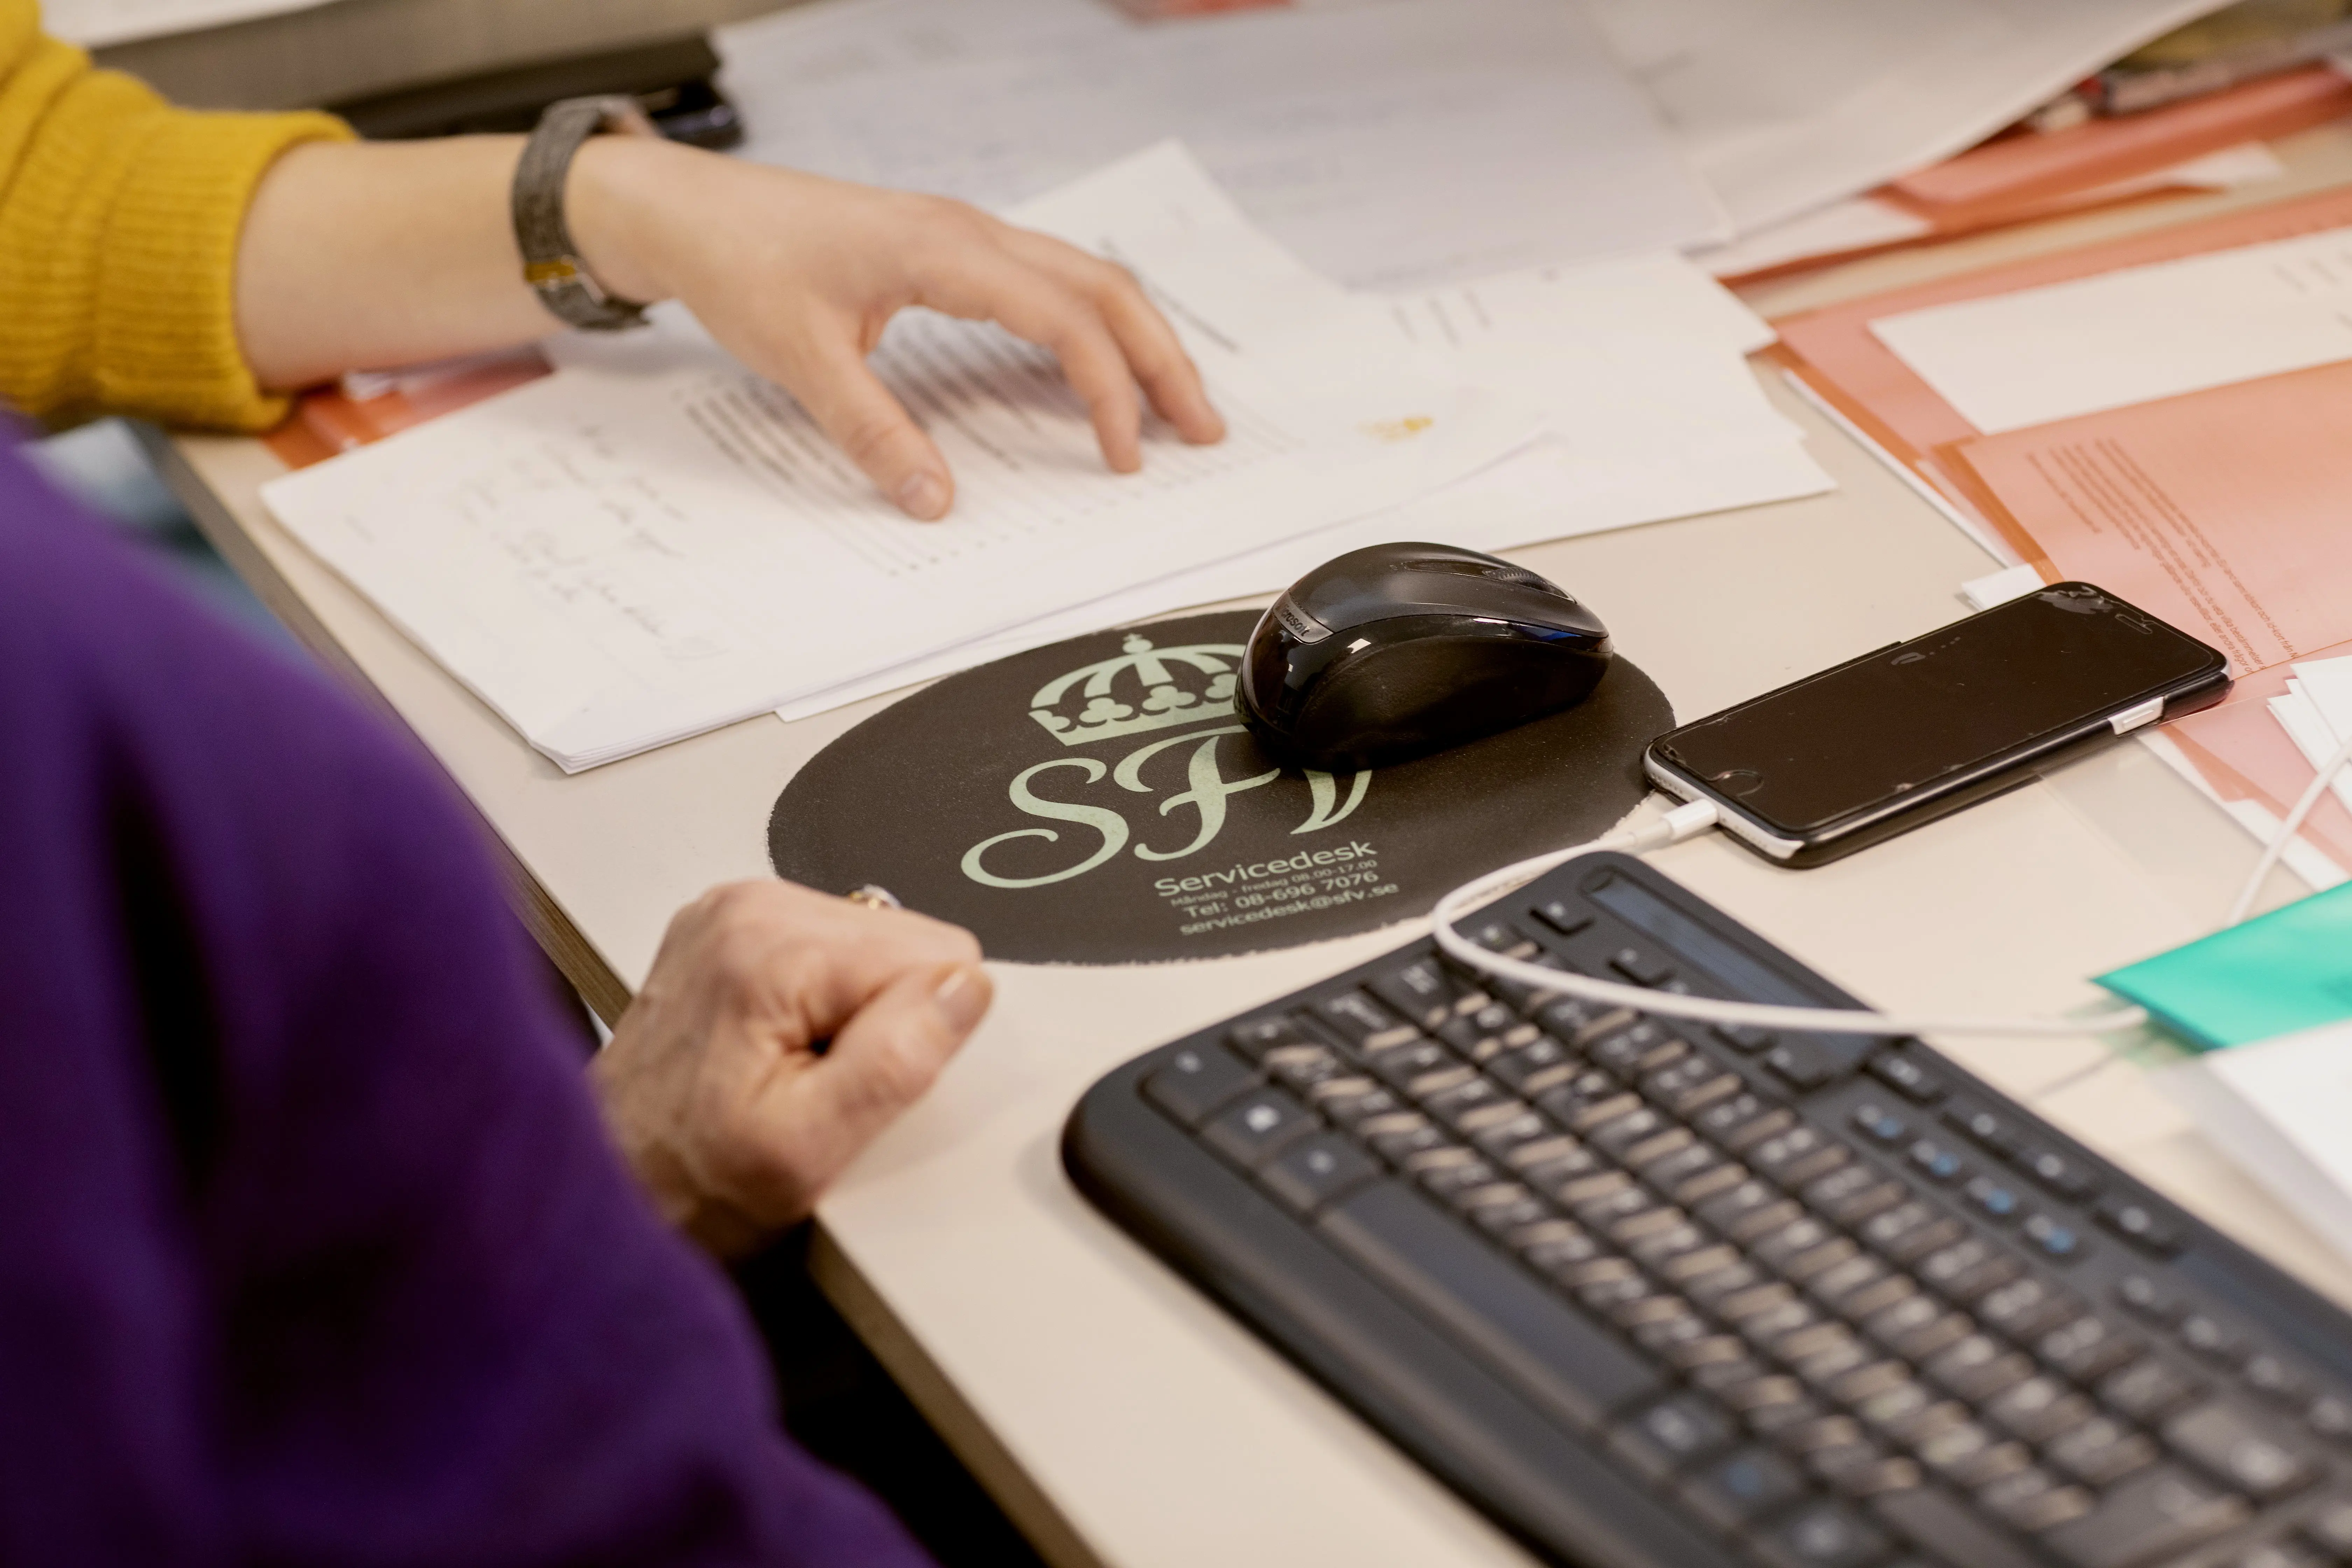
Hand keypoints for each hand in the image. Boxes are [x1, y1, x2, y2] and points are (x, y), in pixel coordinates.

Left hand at [569, 137, 1226, 518]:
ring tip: (1172, 405)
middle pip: (1103, 288)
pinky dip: (1088, 325)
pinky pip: (1044, 281)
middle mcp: (969, 232)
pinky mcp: (948, 249)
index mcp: (944, 250)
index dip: (1108, 392)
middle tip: (1201, 430)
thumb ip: (872, 432)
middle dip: (1161, 361)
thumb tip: (934, 501)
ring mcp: (963, 235)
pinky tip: (1098, 368)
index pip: (1064, 320)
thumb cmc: (740, 263)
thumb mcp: (801, 358)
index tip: (1123, 458)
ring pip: (1083, 278)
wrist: (687, 208)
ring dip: (1135, 339)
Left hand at [588, 879, 991, 1256]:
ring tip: (795, 1072)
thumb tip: (966, 988)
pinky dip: (822, 1004)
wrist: (605, 1182)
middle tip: (821, 1086)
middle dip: (885, 1021)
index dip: (918, 1035)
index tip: (857, 1086)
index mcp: (772, 945)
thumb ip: (895, 1062)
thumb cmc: (686, 1180)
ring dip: (855, 1015)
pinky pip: (832, 952)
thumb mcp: (807, 1150)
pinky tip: (777, 1048)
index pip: (938, 953)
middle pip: (906, 942)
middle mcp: (750, 906)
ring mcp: (736, 912)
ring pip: (875, 947)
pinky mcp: (733, 929)